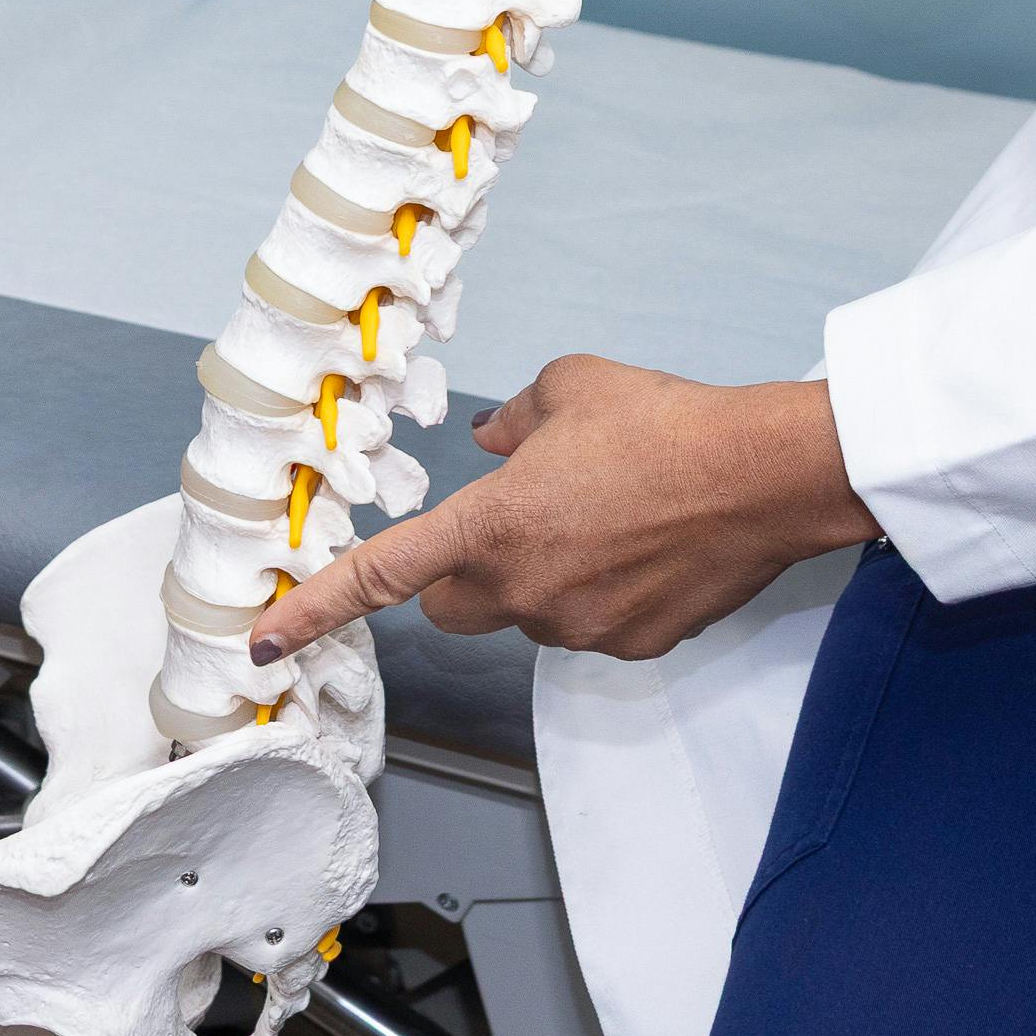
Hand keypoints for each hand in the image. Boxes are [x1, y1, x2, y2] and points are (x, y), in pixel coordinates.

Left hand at [241, 356, 874, 668]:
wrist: (764, 477)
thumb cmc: (668, 425)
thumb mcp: (571, 389)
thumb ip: (517, 419)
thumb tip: (495, 440)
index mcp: (491, 527)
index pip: (381, 575)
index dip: (318, 608)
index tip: (270, 638)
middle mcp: (524, 590)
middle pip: (448, 611)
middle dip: (454, 581)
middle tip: (502, 531)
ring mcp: (577, 627)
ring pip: (526, 616)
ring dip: (539, 581)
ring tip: (604, 522)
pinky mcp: (630, 646)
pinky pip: (588, 627)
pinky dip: (598, 595)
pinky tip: (643, 551)